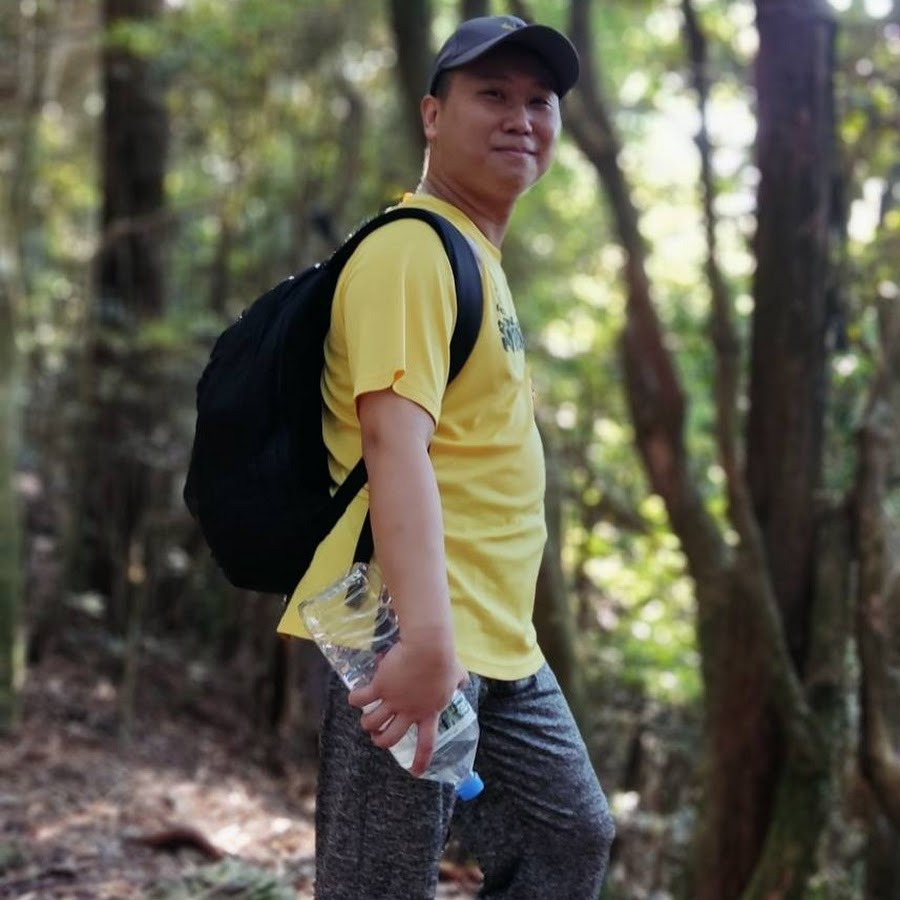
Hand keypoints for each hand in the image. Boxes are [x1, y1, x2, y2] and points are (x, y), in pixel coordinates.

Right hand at [348, 637, 466, 775]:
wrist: (427, 647)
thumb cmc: (444, 660)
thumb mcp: (457, 675)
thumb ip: (458, 682)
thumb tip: (462, 682)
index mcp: (429, 712)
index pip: (427, 743)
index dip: (420, 759)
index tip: (416, 772)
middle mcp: (409, 711)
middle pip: (391, 737)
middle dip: (381, 741)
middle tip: (378, 737)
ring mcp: (393, 701)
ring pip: (372, 723)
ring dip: (367, 724)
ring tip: (366, 720)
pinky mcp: (380, 687)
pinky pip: (361, 699)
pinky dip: (355, 699)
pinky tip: (354, 698)